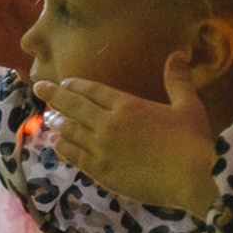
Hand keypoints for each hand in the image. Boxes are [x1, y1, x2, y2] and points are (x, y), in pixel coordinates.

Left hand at [37, 54, 219, 212]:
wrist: (190, 179)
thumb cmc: (193, 141)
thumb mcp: (189, 106)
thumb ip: (178, 80)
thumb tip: (179, 53)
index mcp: (128, 106)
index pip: (93, 90)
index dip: (76, 85)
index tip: (64, 81)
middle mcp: (108, 124)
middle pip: (73, 106)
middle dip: (54, 95)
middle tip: (39, 87)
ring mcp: (101, 148)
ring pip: (69, 130)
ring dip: (57, 121)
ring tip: (48, 117)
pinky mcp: (100, 170)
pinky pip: (73, 155)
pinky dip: (63, 146)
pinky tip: (58, 143)